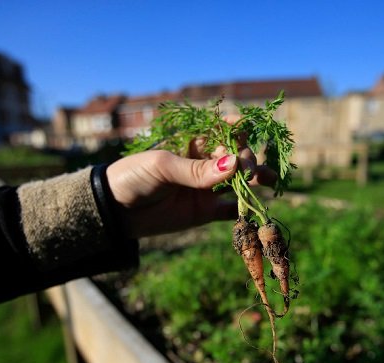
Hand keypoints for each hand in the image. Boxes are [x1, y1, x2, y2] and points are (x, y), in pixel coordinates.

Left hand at [106, 138, 274, 237]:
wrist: (114, 210)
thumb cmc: (133, 176)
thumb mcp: (162, 167)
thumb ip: (197, 170)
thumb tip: (234, 166)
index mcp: (191, 144)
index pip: (221, 132)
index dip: (236, 129)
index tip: (248, 129)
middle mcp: (203, 164)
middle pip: (234, 157)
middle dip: (245, 159)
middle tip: (247, 170)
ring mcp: (205, 189)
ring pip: (238, 183)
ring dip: (254, 181)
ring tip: (269, 180)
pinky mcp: (204, 213)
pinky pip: (229, 211)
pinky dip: (243, 211)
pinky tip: (254, 209)